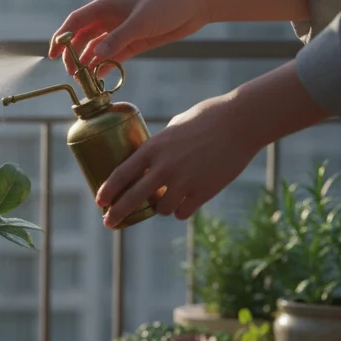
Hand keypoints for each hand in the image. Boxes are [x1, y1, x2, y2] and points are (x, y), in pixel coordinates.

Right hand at [50, 0, 211, 73]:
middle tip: (71, 74)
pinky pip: (114, 55)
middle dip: (74, 55)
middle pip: (83, 37)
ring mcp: (122, 30)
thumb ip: (117, 40)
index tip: (52, 55)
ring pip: (97, 48)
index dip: (61, 37)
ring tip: (85, 80)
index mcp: (106, 5)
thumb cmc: (168, 2)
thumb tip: (94, 57)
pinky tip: (100, 76)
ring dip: (90, 63)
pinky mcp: (135, 41)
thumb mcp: (141, 22)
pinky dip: (105, 65)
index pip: (75, 21)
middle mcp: (110, 18)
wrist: (198, 2)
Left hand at [94, 62, 328, 227]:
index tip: (99, 202)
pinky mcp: (204, 192)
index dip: (107, 191)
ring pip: (160, 209)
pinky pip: (183, 212)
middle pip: (133, 198)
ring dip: (159, 208)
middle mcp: (164, 166)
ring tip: (164, 201)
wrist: (241, 122)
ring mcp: (184, 181)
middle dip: (117, 213)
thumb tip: (148, 158)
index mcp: (153, 147)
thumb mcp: (174, 126)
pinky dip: (180, 210)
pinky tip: (183, 205)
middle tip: (109, 222)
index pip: (121, 174)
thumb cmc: (207, 118)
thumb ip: (159, 145)